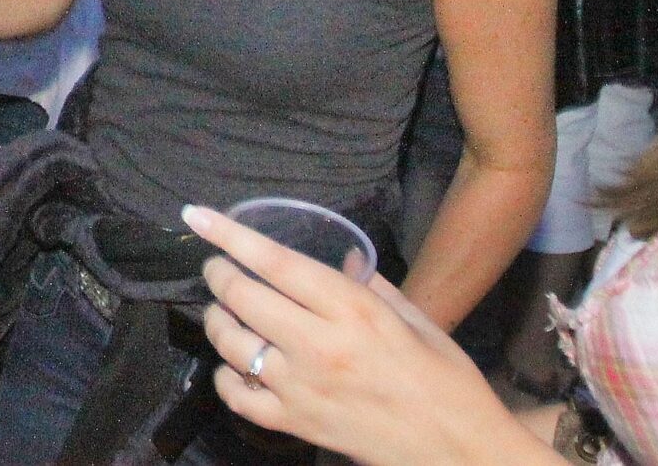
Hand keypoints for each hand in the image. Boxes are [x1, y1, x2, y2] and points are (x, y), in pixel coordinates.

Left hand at [185, 206, 541, 465]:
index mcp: (353, 310)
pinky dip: (226, 376)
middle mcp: (320, 345)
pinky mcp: (296, 425)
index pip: (275, 262)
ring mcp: (302, 389)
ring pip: (231, 343)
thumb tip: (338, 256)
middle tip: (219, 268)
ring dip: (218, 320)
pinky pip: (238, 397)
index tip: (196, 215)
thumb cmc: (447, 381)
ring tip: (225, 311)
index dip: (229, 235)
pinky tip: (236, 365)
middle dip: (219, 274)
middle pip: (242, 297)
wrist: (461, 451)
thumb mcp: (416, 320)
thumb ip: (369, 284)